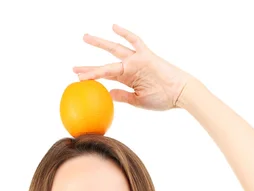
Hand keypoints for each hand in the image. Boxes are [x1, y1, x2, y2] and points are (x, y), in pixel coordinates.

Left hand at [72, 24, 192, 110]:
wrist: (180, 93)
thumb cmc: (162, 99)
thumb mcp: (139, 101)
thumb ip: (123, 96)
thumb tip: (108, 93)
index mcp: (127, 79)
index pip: (106, 77)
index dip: (92, 77)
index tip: (78, 80)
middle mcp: (130, 67)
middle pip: (106, 64)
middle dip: (89, 66)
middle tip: (73, 68)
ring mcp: (137, 60)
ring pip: (115, 49)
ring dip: (100, 43)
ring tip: (85, 38)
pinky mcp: (147, 55)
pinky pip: (135, 41)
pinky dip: (125, 33)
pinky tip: (114, 27)